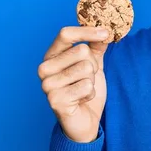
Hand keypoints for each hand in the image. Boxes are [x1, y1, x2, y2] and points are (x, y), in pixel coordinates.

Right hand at [38, 26, 109, 142]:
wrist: (85, 119)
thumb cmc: (86, 89)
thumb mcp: (94, 64)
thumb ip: (96, 47)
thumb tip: (104, 31)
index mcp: (51, 56)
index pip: (65, 34)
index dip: (87, 31)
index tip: (106, 33)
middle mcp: (44, 68)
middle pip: (81, 51)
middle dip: (93, 65)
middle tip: (87, 78)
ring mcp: (48, 85)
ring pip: (86, 69)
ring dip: (92, 81)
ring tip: (83, 90)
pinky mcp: (55, 100)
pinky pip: (87, 86)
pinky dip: (90, 93)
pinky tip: (82, 100)